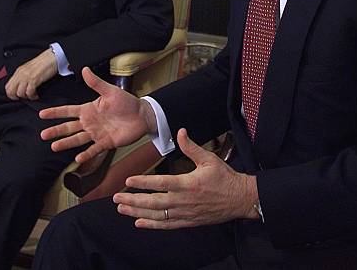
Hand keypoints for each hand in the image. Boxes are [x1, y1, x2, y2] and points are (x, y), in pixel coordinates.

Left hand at [5, 48, 57, 99]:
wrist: (51, 58)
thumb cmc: (43, 64)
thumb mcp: (28, 69)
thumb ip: (22, 76)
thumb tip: (19, 86)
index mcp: (18, 71)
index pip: (7, 86)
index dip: (11, 94)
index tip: (17, 96)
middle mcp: (21, 74)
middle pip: (10, 91)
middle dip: (16, 97)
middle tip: (23, 98)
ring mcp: (27, 77)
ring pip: (19, 93)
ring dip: (26, 97)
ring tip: (31, 96)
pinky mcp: (34, 79)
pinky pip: (29, 92)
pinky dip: (32, 96)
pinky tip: (36, 95)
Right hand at [39, 67, 156, 162]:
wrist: (142, 115)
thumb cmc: (126, 102)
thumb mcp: (110, 91)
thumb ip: (96, 83)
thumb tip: (84, 69)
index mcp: (89, 109)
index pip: (68, 111)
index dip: (55, 113)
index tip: (42, 114)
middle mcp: (90, 122)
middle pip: (69, 127)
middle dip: (56, 131)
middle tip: (43, 135)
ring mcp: (97, 133)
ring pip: (77, 139)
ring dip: (66, 143)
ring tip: (54, 147)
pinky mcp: (106, 143)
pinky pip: (94, 149)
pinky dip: (86, 154)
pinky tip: (77, 158)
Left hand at [113, 128, 258, 228]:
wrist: (240, 199)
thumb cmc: (224, 177)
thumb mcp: (208, 159)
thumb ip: (191, 147)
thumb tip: (180, 131)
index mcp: (187, 184)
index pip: (160, 183)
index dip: (143, 182)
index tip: (128, 180)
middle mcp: (183, 201)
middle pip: (154, 203)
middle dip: (133, 200)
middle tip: (116, 197)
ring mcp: (185, 214)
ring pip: (157, 216)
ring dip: (138, 212)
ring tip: (122, 208)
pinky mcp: (188, 222)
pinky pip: (167, 225)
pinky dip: (152, 225)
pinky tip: (139, 222)